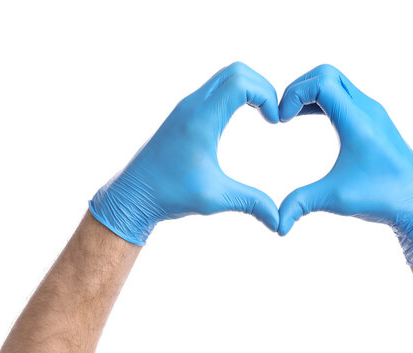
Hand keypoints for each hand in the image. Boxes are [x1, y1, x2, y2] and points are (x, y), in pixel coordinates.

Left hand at [89, 62, 279, 244]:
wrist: (133, 195)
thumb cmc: (170, 195)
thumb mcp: (216, 199)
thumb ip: (251, 204)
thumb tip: (279, 221)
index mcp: (201, 120)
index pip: (240, 84)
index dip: (266, 96)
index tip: (275, 122)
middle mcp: (193, 106)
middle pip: (236, 71)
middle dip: (262, 87)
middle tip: (273, 114)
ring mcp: (187, 107)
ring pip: (225, 77)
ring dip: (249, 88)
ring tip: (263, 115)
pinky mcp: (185, 113)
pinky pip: (215, 89)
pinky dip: (236, 94)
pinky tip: (244, 117)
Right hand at [277, 65, 412, 264]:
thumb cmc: (382, 198)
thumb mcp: (336, 199)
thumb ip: (301, 204)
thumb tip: (277, 224)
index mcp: (358, 122)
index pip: (322, 83)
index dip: (294, 94)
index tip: (282, 120)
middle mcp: (367, 109)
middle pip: (327, 73)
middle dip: (298, 88)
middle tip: (283, 114)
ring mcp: (371, 111)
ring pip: (335, 81)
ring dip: (310, 92)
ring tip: (291, 116)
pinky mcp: (372, 118)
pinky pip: (342, 94)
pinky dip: (321, 99)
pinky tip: (307, 118)